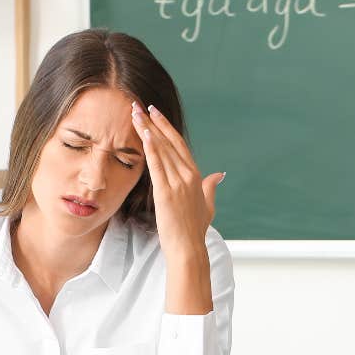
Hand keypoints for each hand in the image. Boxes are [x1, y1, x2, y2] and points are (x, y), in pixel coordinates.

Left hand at [130, 102, 224, 262]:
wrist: (188, 248)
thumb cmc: (195, 230)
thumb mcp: (208, 206)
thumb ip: (211, 187)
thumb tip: (219, 174)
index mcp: (197, 176)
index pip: (179, 144)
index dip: (166, 127)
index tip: (154, 113)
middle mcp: (188, 175)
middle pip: (168, 142)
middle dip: (153, 122)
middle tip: (138, 105)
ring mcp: (178, 183)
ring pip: (161, 149)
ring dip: (147, 129)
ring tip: (134, 114)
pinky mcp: (166, 192)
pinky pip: (157, 165)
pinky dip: (150, 148)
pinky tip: (143, 134)